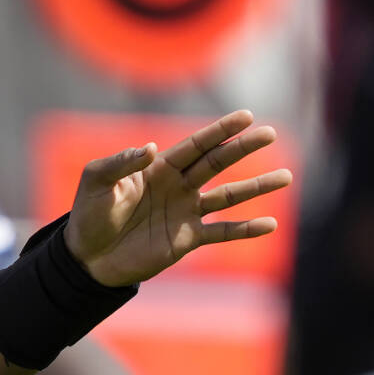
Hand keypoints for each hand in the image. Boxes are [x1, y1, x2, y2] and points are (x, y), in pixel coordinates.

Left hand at [64, 111, 290, 286]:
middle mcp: (177, 186)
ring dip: (256, 187)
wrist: (87, 257)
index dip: (220, 131)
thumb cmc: (89, 214)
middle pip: (216, 163)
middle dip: (243, 148)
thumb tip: (152, 148)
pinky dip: (245, 229)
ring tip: (285, 176)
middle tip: (271, 134)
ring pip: (228, 196)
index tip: (246, 116)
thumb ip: (121, 162)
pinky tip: (270, 224)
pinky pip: (222, 232)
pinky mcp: (186, 239)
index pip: (195, 145)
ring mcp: (185, 212)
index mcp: (158, 168)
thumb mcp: (97, 180)